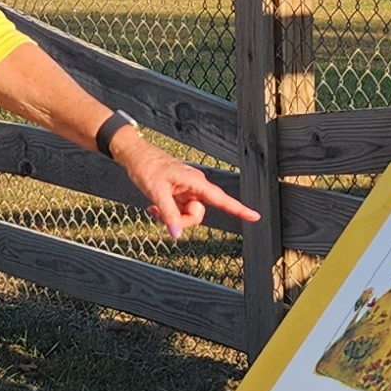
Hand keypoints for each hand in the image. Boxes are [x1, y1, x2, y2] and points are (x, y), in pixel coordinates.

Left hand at [117, 136, 257, 238]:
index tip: (255, 217)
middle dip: (181, 220)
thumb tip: (176, 234)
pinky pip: (179, 211)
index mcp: (196, 182)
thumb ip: (168, 214)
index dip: (239, 209)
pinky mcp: (179, 194)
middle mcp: (195, 187)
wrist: (135, 156)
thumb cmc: (147, 168)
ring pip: (188, 215)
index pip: (221, 199)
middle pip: (199, 214)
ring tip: (154, 208)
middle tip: (161, 214)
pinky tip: (154, 207)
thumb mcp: (156, 193)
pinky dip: (167, 213)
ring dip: (172, 217)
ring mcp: (187, 191)